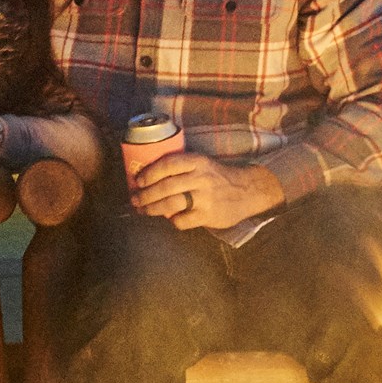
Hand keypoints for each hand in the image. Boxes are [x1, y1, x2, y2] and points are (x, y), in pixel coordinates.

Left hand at [131, 152, 282, 230]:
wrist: (247, 191)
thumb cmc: (217, 177)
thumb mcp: (202, 163)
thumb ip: (182, 167)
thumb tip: (148, 176)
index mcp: (197, 161)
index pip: (168, 164)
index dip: (149, 173)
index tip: (138, 181)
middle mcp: (201, 178)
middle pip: (165, 187)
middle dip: (145, 195)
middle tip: (134, 199)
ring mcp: (205, 198)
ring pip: (170, 204)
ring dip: (152, 209)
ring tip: (143, 210)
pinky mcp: (208, 215)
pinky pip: (182, 221)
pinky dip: (173, 221)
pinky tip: (171, 219)